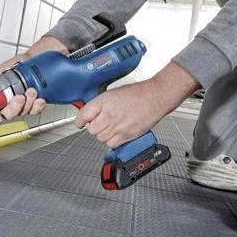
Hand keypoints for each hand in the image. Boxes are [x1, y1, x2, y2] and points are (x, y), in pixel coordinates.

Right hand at [0, 35, 67, 123]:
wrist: (33, 59)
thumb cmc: (15, 65)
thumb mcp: (0, 72)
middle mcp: (10, 104)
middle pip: (9, 115)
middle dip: (15, 107)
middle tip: (19, 97)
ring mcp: (23, 105)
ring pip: (24, 112)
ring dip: (29, 103)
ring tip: (31, 91)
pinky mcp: (35, 103)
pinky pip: (36, 110)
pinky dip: (38, 106)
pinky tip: (40, 99)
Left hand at [74, 61, 199, 147]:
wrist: (156, 96)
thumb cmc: (139, 93)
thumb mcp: (114, 92)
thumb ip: (101, 103)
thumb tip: (91, 112)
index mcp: (104, 101)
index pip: (83, 114)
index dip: (80, 120)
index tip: (80, 122)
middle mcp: (109, 114)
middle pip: (91, 129)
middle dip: (94, 127)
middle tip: (99, 123)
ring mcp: (118, 126)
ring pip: (100, 138)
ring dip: (103, 134)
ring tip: (110, 127)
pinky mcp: (127, 135)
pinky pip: (111, 144)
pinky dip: (112, 141)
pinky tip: (117, 133)